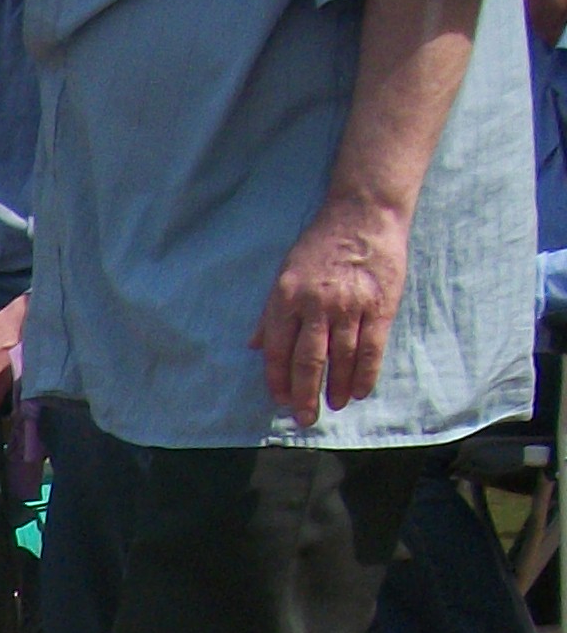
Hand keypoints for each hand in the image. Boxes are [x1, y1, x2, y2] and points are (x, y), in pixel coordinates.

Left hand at [257, 195, 414, 424]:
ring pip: (342, 359)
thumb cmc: (320, 246)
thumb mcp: (284, 274)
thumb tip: (253, 346)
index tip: (280, 400)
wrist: (363, 214)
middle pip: (308, 361)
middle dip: (304, 395)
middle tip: (305, 418)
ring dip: (338, 387)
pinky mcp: (380, 305)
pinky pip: (372, 348)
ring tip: (335, 405)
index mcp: (286, 299)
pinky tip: (361, 390)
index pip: (277, 351)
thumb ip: (270, 314)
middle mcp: (316, 305)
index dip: (278, 380)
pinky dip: (366, 373)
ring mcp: (350, 306)